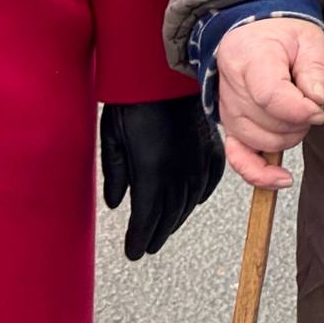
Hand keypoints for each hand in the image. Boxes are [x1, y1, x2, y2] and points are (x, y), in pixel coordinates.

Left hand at [100, 97, 223, 258]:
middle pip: (170, 214)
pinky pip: (211, 177)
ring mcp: (197, 157)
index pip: (147, 218)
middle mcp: (179, 170)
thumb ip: (116, 174)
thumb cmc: (130, 100)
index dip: (139, 239)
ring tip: (165, 230)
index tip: (133, 252)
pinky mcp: (210, 143)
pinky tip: (195, 201)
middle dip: (156, 234)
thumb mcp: (112, 138)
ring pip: (190, 200)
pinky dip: (202, 193)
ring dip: (177, 219)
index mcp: (152, 172)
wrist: (161, 70)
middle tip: (146, 247)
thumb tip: (117, 202)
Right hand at [214, 16, 323, 190]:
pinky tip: (282, 178)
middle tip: (311, 101)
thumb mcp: (309, 39)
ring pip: (260, 142)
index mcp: (250, 57)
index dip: (300, 110)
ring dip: (288, 136)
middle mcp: (232, 87)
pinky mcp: (230, 127)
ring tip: (299, 114)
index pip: (270, 96)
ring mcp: (227, 110)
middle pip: (268, 123)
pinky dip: (258, 174)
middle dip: (300, 120)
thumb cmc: (283, 34)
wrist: (255, 33)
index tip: (319, 110)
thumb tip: (316, 102)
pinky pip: (238, 158)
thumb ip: (316, 69)